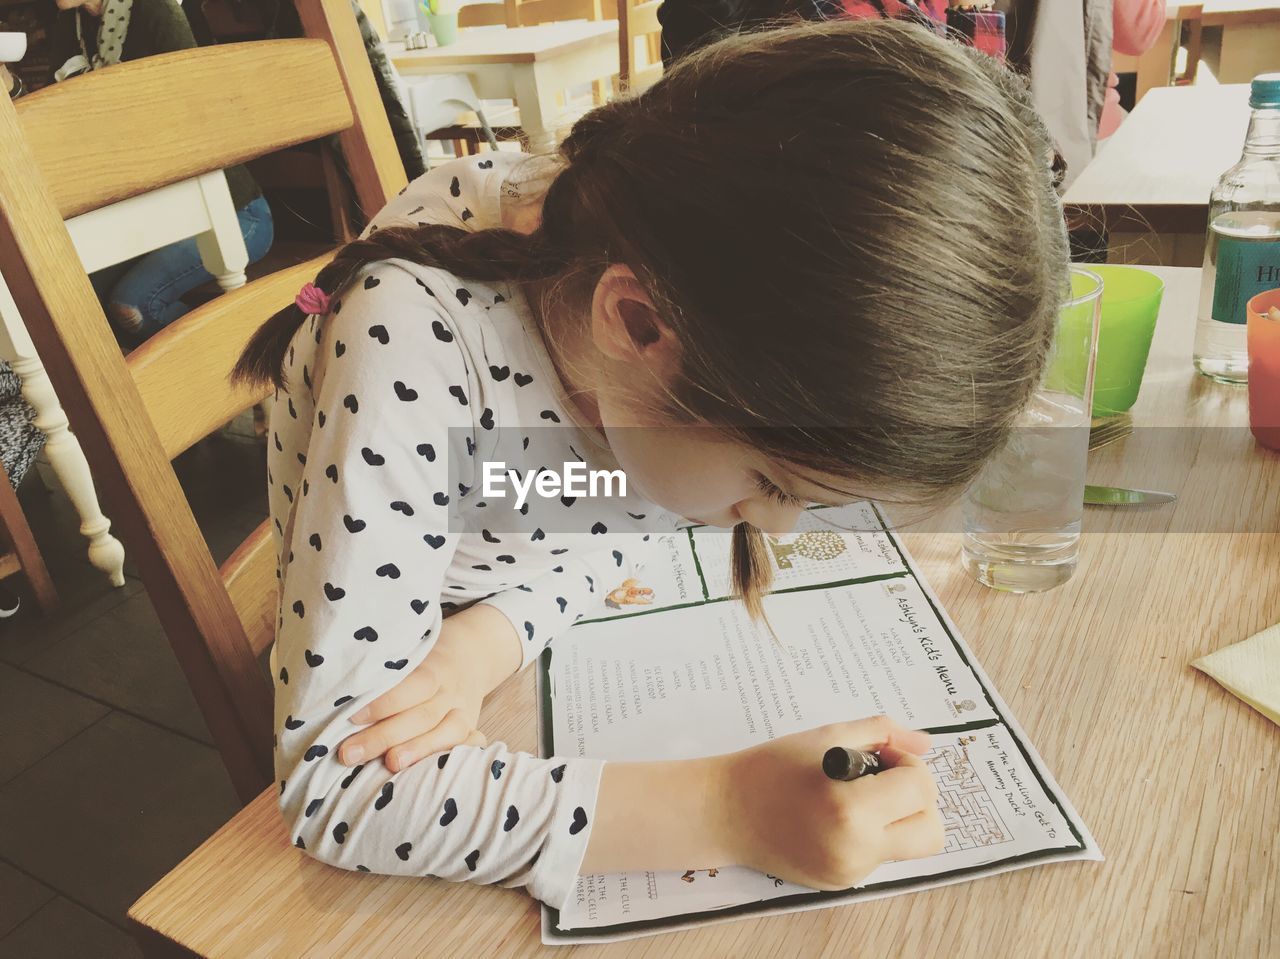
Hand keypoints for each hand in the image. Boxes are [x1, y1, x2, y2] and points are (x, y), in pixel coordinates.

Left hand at [338, 627, 491, 772]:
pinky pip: (470, 745)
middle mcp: (452, 691)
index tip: (351, 717)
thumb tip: (340, 695)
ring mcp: (465, 711)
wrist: (474, 652)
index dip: (384, 703)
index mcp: (436, 667)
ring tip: (390, 766)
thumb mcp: (411, 651)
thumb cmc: (427, 654)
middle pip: (422, 716)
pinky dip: (454, 756)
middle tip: (349, 753)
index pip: (414, 685)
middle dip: (385, 736)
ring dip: (417, 750)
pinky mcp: (472, 728)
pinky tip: (432, 772)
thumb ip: (387, 671)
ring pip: (448, 733)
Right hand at [719, 716, 942, 889]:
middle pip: (931, 830)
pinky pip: (881, 856)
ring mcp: (850, 872)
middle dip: (918, 797)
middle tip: (883, 778)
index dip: (907, 763)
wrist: (725, 812)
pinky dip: (874, 833)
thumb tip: (924, 743)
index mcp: (851, 809)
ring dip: (899, 817)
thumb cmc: (771, 768)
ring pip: (909, 845)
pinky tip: (839, 816)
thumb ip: (881, 733)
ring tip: (859, 796)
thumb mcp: (826, 737)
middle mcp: (856, 850)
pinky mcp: (842, 884)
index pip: (921, 788)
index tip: (879, 754)